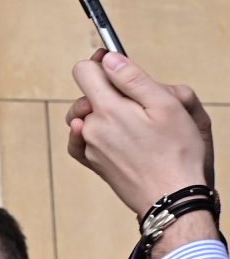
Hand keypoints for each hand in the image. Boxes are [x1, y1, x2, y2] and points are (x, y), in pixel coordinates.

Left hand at [65, 51, 214, 213]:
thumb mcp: (166, 106)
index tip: (116, 66)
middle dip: (110, 91)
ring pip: (85, 116)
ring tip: (132, 122)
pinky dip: (90, 133)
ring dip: (103, 113)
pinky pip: (79, 140)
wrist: (173, 199)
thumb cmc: (178, 154)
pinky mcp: (92, 163)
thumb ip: (132, 78)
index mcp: (108, 109)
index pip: (84, 71)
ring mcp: (89, 146)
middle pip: (87, 93)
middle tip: (141, 104)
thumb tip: (108, 59)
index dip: (102, 64)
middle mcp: (91, 127)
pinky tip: (107, 134)